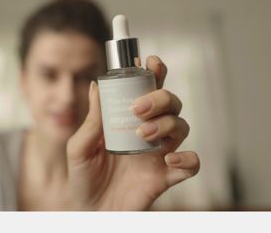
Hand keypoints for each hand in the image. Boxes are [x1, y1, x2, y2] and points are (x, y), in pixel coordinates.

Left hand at [66, 55, 199, 210]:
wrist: (89, 210)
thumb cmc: (83, 177)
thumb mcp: (80, 146)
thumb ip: (91, 119)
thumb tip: (95, 85)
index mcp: (127, 121)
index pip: (146, 90)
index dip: (153, 72)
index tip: (150, 62)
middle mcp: (147, 132)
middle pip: (170, 102)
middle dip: (160, 97)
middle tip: (138, 108)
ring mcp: (159, 153)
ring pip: (182, 126)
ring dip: (168, 125)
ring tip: (143, 135)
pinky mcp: (166, 176)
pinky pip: (191, 164)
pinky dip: (187, 158)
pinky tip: (167, 159)